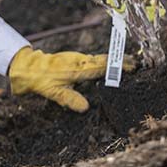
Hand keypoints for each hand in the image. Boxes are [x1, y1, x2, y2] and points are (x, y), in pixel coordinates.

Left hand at [8, 46, 134, 111]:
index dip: (117, 66)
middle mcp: (79, 61)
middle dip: (121, 61)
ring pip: (99, 59)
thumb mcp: (53, 92)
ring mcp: (77, 58)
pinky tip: (111, 67)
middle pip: (104, 60)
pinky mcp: (75, 59)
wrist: (28, 66)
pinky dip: (105, 63)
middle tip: (138, 64)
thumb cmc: (41, 80)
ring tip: (130, 65)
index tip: (132, 66)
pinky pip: (93, 60)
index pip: (101, 66)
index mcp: (77, 68)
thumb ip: (69, 99)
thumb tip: (86, 107)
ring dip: (114, 61)